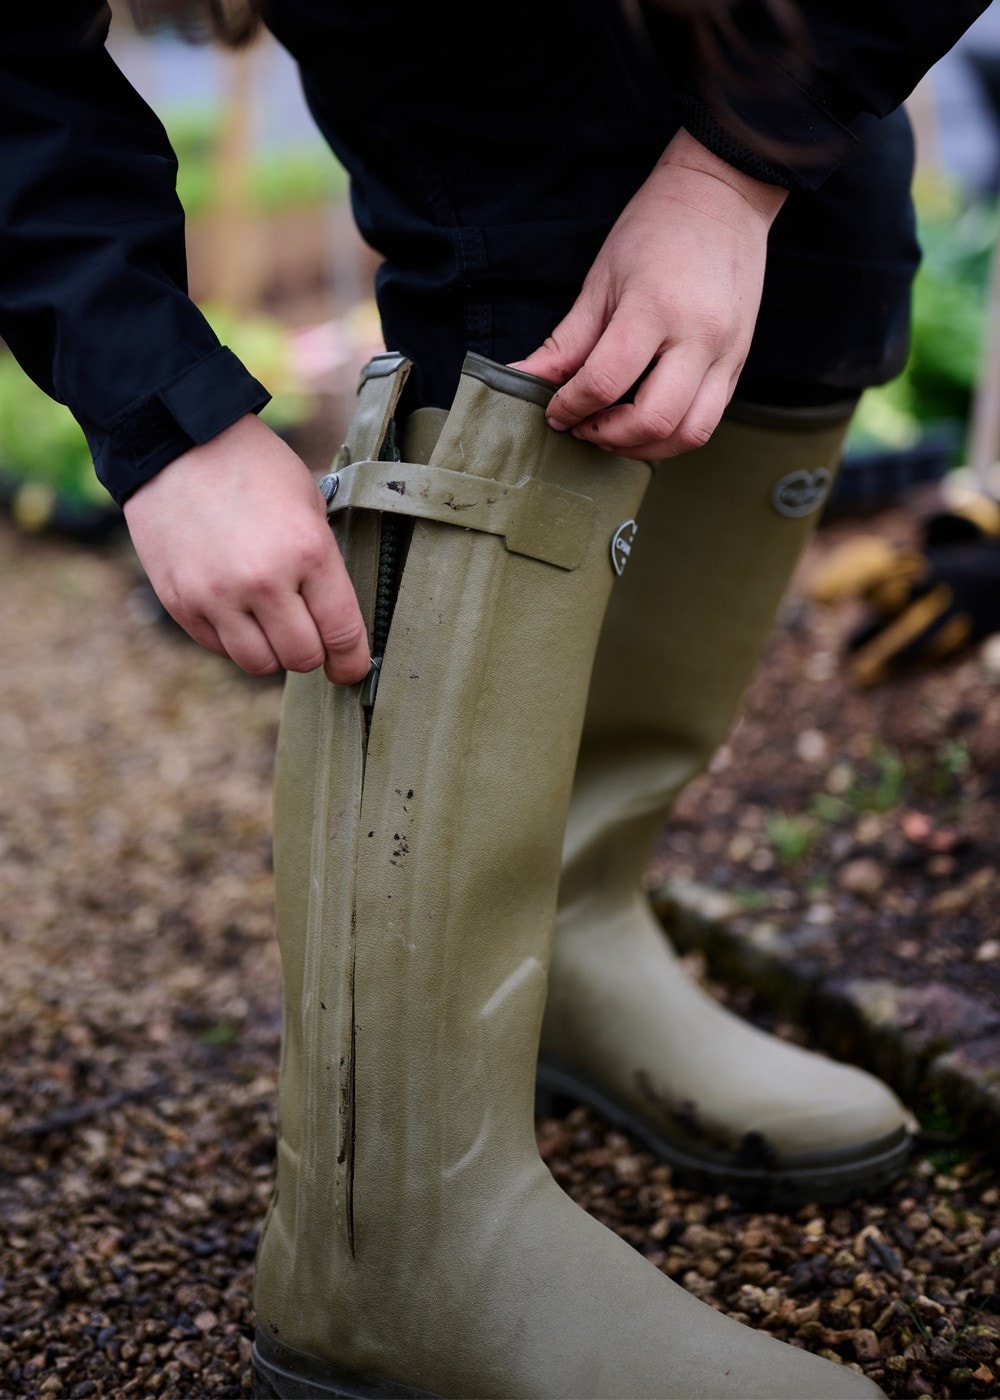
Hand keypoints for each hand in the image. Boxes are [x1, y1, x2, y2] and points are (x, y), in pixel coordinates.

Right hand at [123, 414, 369, 683]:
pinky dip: (234, 639)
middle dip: (313, 651)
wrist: (175, 442)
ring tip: (272, 622)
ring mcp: (216, 596)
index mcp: (308, 552)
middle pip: (302, 657)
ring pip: (259, 664)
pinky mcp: (181, 602)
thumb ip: (323, 564)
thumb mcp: (309, 503)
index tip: (352, 667)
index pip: (342, 634)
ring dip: (272, 651)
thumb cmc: (254, 467)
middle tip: (309, 632)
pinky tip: (237, 609)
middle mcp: (262, 581)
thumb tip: (333, 620)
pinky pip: (218, 647)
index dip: (352, 661)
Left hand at [512, 129, 786, 458]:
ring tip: (613, 432)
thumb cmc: (656, 230)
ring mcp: (726, 353)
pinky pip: (707, 421)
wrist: (723, 197)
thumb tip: (521, 378)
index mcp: (654, 308)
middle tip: (581, 426)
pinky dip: (671, 435)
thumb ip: (564, 342)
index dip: (571, 407)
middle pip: (652, 421)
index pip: (604, 381)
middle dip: (606, 436)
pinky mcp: (739, 363)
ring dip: (644, 448)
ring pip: (688, 434)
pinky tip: (643, 423)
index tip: (555, 411)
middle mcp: (698, 336)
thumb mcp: (601, 281)